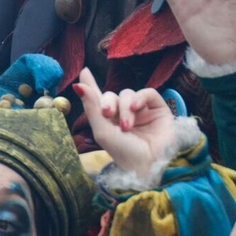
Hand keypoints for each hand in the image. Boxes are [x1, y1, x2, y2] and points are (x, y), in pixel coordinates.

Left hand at [75, 67, 178, 184]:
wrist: (148, 163)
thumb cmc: (123, 152)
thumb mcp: (102, 130)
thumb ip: (91, 106)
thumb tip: (77, 85)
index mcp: (108, 121)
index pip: (98, 99)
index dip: (91, 86)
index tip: (84, 72)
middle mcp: (124, 114)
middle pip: (112, 95)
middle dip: (108, 102)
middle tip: (107, 113)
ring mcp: (141, 110)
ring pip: (128, 94)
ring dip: (124, 107)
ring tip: (126, 126)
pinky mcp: (157, 108)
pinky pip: (147, 93)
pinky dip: (140, 97)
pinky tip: (136, 108)